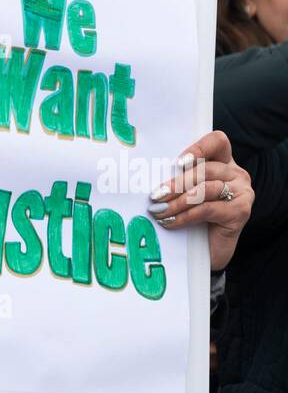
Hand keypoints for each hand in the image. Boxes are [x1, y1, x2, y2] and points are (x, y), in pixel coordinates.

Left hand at [147, 129, 253, 271]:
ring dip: (178, 201)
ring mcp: (242, 192)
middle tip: (155, 195)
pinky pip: (208, 209)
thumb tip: (149, 172)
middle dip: (177, 183)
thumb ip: (179, 177)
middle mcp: (236, 173)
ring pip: (206, 189)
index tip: (177, 163)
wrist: (208, 251)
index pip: (217, 141)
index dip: (198, 148)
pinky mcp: (241, 212)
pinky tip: (170, 222)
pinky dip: (186, 216)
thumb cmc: (193, 218)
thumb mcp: (185, 192)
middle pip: (206, 169)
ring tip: (158, 210)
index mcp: (223, 161)